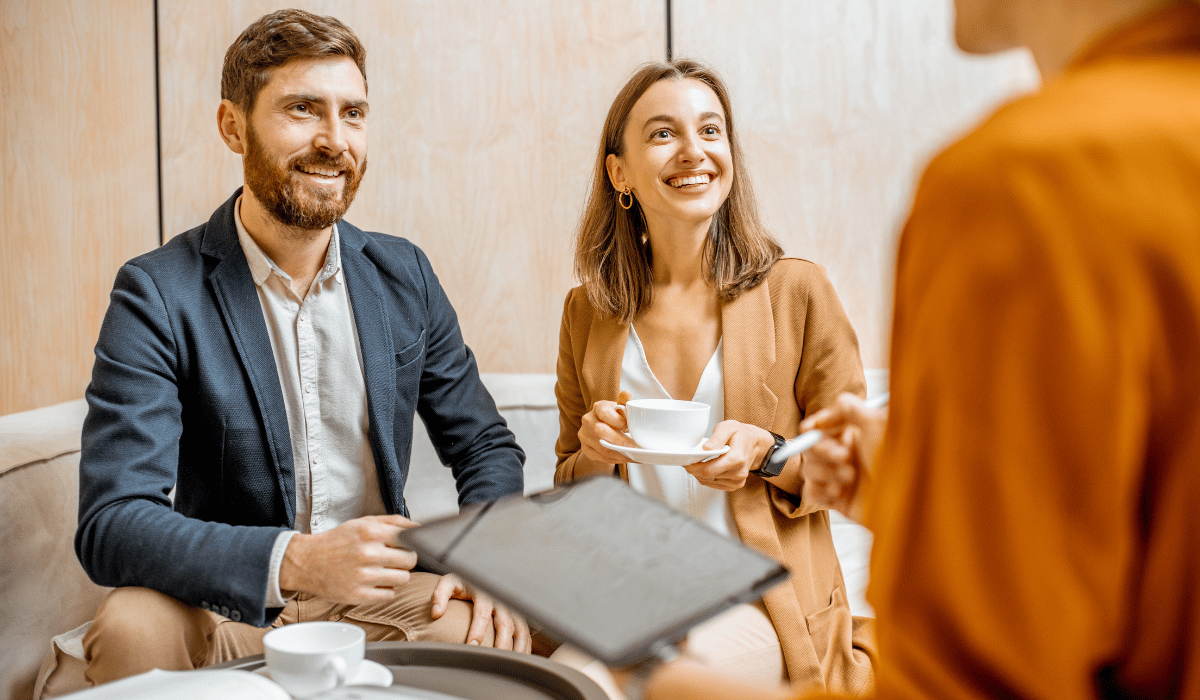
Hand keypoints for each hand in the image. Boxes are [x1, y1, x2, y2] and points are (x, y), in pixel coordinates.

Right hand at [279, 515, 418, 603]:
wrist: (307, 562)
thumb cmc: (338, 541)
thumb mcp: (363, 522)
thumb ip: (393, 522)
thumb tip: (418, 526)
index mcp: (370, 532)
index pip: (411, 539)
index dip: (412, 543)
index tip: (407, 546)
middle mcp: (368, 553)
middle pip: (410, 560)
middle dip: (406, 560)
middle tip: (395, 560)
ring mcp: (364, 576)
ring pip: (403, 579)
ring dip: (397, 576)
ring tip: (384, 571)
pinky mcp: (359, 595)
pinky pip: (390, 594)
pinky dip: (385, 589)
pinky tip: (374, 582)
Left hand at [430, 574, 531, 652]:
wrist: (484, 574)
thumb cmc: (466, 582)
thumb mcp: (451, 582)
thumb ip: (441, 594)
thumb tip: (436, 612)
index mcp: (483, 592)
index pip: (482, 613)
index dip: (478, 630)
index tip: (471, 645)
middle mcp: (501, 601)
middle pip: (505, 624)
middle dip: (500, 644)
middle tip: (491, 659)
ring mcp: (512, 609)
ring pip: (519, 630)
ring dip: (515, 648)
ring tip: (507, 664)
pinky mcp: (519, 616)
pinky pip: (525, 633)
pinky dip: (525, 647)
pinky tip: (519, 660)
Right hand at [578, 400, 636, 464]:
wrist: (602, 429)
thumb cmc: (614, 418)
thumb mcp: (620, 409)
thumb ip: (624, 402)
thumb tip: (627, 394)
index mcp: (598, 408)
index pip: (604, 412)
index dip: (617, 420)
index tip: (627, 426)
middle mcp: (588, 421)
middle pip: (600, 432)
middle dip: (618, 441)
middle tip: (633, 447)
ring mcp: (585, 436)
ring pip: (601, 448)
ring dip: (620, 454)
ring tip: (634, 455)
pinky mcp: (586, 449)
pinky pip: (601, 458)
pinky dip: (616, 460)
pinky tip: (626, 458)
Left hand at [683, 420, 774, 490]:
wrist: (754, 444)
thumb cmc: (741, 434)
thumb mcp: (728, 427)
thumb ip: (717, 437)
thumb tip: (706, 448)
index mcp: (737, 458)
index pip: (709, 470)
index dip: (694, 467)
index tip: (686, 461)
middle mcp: (739, 472)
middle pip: (707, 476)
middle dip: (695, 469)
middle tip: (690, 460)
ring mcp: (738, 480)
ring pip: (709, 481)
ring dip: (700, 473)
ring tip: (700, 461)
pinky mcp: (736, 485)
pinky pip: (715, 484)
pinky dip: (708, 477)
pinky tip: (708, 467)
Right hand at [798, 393, 887, 522]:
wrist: (905, 503)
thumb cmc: (898, 463)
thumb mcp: (877, 424)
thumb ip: (851, 407)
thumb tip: (833, 405)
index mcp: (855, 435)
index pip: (823, 425)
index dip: (814, 426)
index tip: (809, 429)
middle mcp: (846, 454)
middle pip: (811, 446)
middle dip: (823, 450)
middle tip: (844, 457)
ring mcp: (839, 477)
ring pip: (808, 468)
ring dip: (825, 472)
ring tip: (848, 478)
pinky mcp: (836, 499)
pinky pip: (811, 491)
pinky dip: (820, 491)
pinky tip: (837, 493)